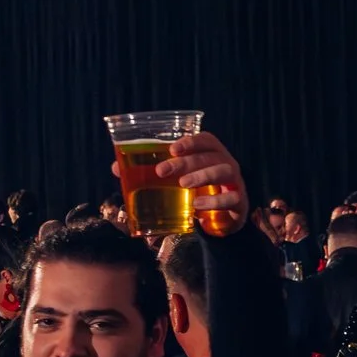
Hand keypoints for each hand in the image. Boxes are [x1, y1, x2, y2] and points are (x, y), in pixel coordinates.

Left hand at [120, 131, 247, 224]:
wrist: (225, 216)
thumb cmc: (199, 189)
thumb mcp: (179, 178)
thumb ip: (152, 172)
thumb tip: (117, 168)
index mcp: (212, 153)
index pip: (206, 140)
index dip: (190, 141)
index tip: (171, 148)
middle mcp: (226, 162)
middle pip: (209, 156)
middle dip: (186, 161)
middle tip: (163, 171)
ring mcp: (235, 182)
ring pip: (223, 171)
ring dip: (202, 176)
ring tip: (183, 185)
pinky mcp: (239, 202)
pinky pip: (231, 198)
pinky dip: (215, 201)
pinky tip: (197, 207)